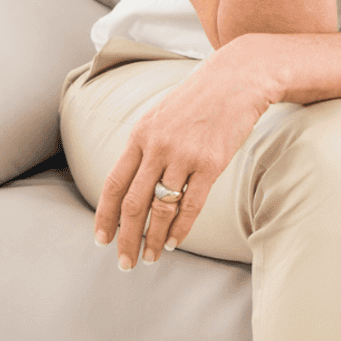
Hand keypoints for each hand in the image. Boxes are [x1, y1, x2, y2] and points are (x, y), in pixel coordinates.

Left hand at [93, 44, 277, 269]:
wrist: (238, 79)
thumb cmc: (202, 97)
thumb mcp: (162, 114)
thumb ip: (146, 144)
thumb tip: (134, 179)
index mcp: (140, 135)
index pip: (114, 183)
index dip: (104, 216)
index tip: (101, 239)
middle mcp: (158, 147)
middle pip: (133, 203)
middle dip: (126, 237)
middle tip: (125, 261)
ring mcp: (184, 156)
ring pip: (161, 208)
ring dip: (153, 237)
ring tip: (150, 257)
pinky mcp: (212, 163)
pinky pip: (192, 204)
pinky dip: (181, 228)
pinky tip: (175, 241)